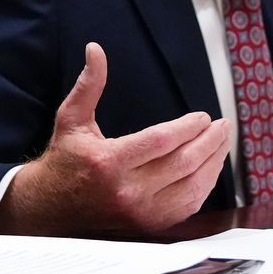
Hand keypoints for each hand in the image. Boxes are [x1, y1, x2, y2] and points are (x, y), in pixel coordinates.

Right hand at [0, 43, 232, 235]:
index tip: (203, 116)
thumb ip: (89, 84)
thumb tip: (95, 49)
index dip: (188, 128)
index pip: (161, 141)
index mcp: (108, 162)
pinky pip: (188, 205)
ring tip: (222, 142)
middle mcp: (127, 191)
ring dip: (214, 162)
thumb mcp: (71, 118)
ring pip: (192, 186)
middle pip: (183, 163)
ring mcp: (141, 212)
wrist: (50, 206)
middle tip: (222, 125)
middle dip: (210, 142)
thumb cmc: (65, 159)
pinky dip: (205, 186)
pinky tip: (211, 168)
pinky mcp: (149, 224)